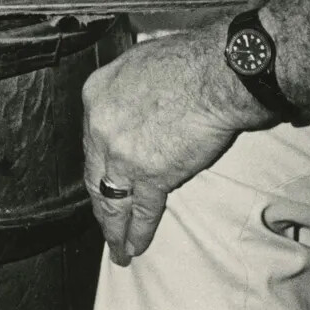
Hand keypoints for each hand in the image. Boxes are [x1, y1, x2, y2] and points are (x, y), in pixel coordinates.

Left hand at [81, 13, 268, 264]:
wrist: (217, 74)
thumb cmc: (189, 60)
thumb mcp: (139, 63)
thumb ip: (127, 89)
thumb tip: (135, 102)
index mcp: (95, 96)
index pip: (91, 139)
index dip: (100, 161)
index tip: (104, 176)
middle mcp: (100, 127)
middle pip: (95, 174)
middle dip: (101, 202)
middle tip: (103, 223)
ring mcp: (122, 155)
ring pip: (113, 199)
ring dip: (114, 228)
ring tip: (116, 248)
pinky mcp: (151, 176)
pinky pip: (142, 211)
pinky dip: (138, 233)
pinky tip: (134, 248)